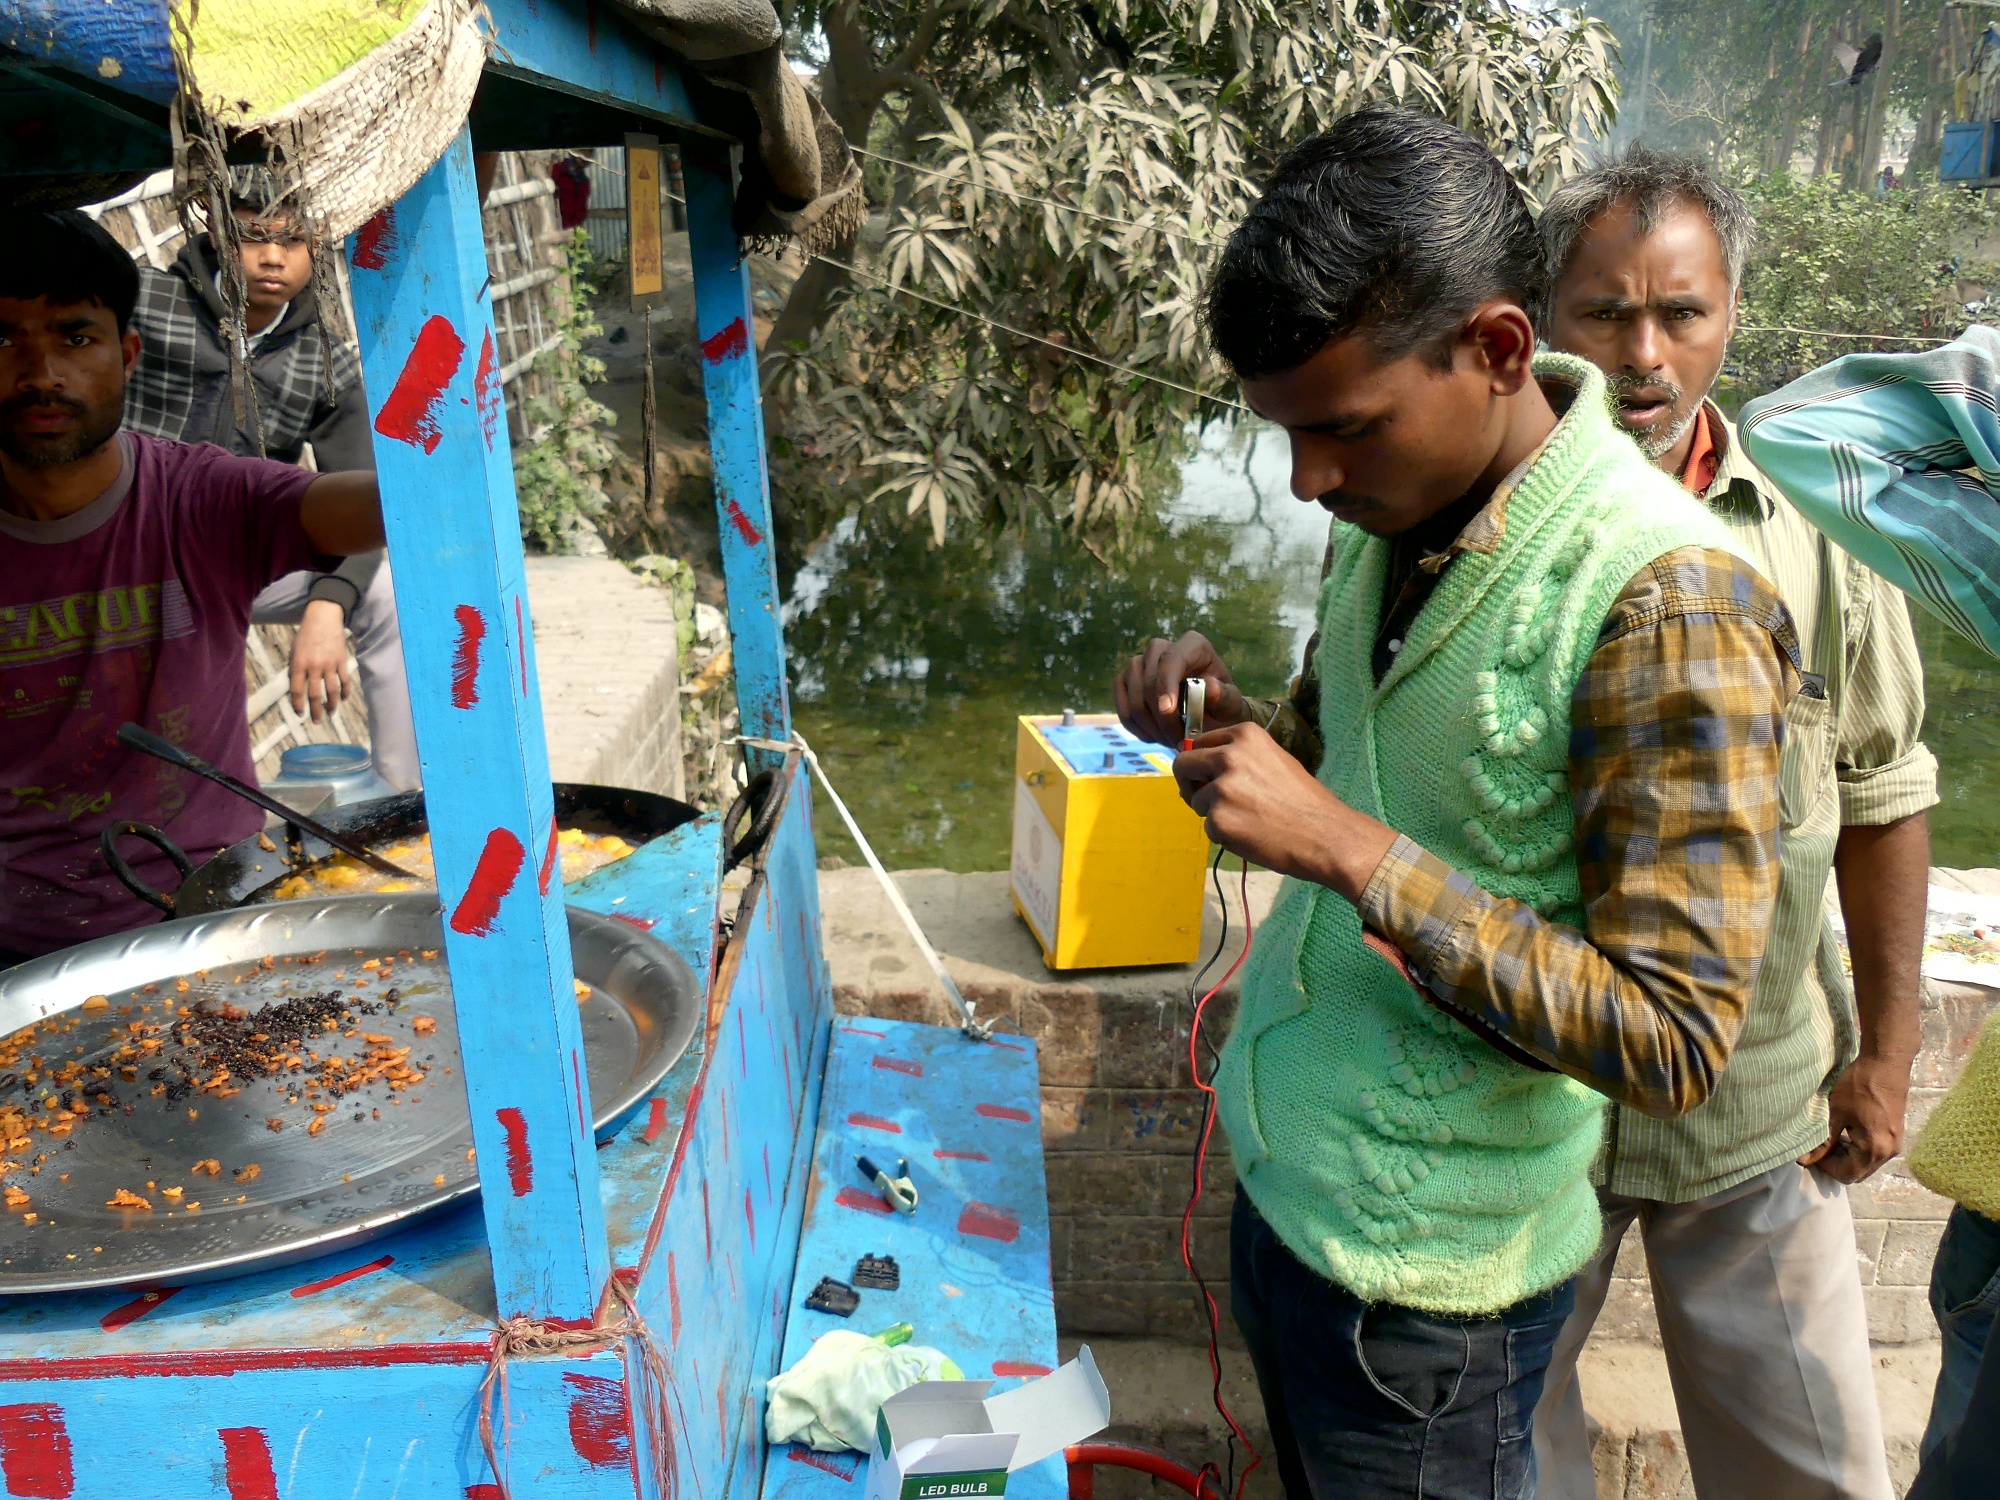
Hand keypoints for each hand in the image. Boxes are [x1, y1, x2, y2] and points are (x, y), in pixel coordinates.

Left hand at [290, 598, 351, 722]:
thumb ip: (294, 669)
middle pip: (315, 695)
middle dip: (315, 710)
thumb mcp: (294, 650)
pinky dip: (345, 692)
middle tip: (316, 721)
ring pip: (332, 691)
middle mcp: (314, 666)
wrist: (323, 618)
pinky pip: (344, 681)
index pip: (297, 690)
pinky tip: (343, 699)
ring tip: (330, 714)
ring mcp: (329, 664)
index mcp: (298, 663)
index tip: (299, 713)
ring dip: (331, 705)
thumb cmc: (306, 634)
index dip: (298, 704)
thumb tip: (297, 687)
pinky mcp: (341, 661)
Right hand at [1114, 632, 1250, 747]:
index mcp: (1192, 645)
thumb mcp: (1231, 704)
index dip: (1165, 684)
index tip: (1167, 711)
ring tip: (1169, 741)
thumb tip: (1209, 686)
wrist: (1209, 715)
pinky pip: (1122, 705)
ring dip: (1149, 724)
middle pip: (1148, 679)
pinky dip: (1135, 726)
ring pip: (1133, 694)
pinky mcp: (1125, 681)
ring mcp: (1139, 663)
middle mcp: (1161, 648)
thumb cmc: (1221, 706)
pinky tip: (1153, 736)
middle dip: (1160, 716)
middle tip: (1177, 741)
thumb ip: (1224, 696)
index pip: (1171, 659)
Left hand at [1172, 722, 1397, 898]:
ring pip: (1196, 801)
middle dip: (1189, 782)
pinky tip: (1251, 835)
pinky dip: (1224, 834)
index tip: (1205, 775)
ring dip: (1213, 813)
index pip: (1198, 742)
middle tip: (1205, 798)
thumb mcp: (1272, 760)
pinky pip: (1208, 827)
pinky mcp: (1218, 820)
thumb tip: (1200, 765)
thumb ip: (1238, 757)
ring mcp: (1221, 788)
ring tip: (1247, 820)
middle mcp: (1228, 755)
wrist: (1326, 834)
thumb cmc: (1303, 799)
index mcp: (1244, 735)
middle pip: (1182, 764)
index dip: (1199, 761)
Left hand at [1801, 1054, 1911, 1182]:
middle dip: (1836, 1164)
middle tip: (1817, 1148)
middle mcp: (1889, 1152)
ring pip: (1866, 1163)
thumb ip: (1824, 1141)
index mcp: (1875, 1149)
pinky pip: (1874, 1152)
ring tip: (1828, 1139)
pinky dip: (1857, 1149)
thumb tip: (1806, 1158)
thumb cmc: (1860, 1086)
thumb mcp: (1837, 1113)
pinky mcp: (1895, 1135)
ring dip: (1847, 1157)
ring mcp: (1894, 1144)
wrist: (1886, 1064)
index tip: (1810, 1153)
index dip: (1825, 1167)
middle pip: (1858, 1172)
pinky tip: (1844, 1133)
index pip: (1847, 1174)